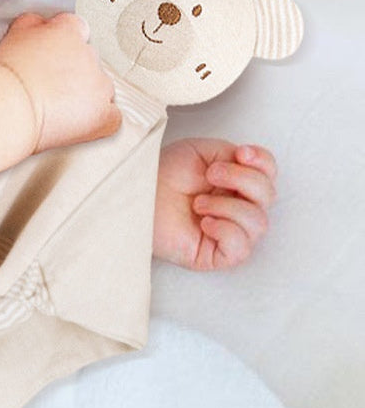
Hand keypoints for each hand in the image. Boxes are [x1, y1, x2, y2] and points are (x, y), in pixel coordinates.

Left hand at [152, 139, 276, 270]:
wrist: (138, 192)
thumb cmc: (163, 173)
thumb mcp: (202, 152)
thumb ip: (233, 155)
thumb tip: (252, 166)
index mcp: (236, 183)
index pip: (269, 175)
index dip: (263, 162)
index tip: (240, 153)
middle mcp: (237, 207)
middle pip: (268, 197)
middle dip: (242, 179)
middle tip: (210, 174)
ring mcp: (229, 232)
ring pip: (259, 223)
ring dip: (229, 206)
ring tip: (198, 203)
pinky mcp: (216, 255)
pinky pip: (241, 248)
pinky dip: (226, 230)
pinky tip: (204, 222)